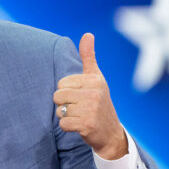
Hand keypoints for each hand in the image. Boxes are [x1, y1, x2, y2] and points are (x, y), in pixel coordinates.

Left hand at [53, 33, 127, 159]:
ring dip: (66, 116)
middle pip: (58, 95)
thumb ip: (89, 57)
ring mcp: (91, 109)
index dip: (67, 91)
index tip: (81, 96)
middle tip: (80, 108)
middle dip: (65, 104)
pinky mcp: (86, 124)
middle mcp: (94, 93)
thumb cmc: (99, 102)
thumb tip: (88, 34)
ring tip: (80, 116)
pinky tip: (80, 126)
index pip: (61, 83)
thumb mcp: (96, 78)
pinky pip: (63, 123)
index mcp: (94, 80)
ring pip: (59, 110)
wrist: (111, 133)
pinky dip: (68, 127)